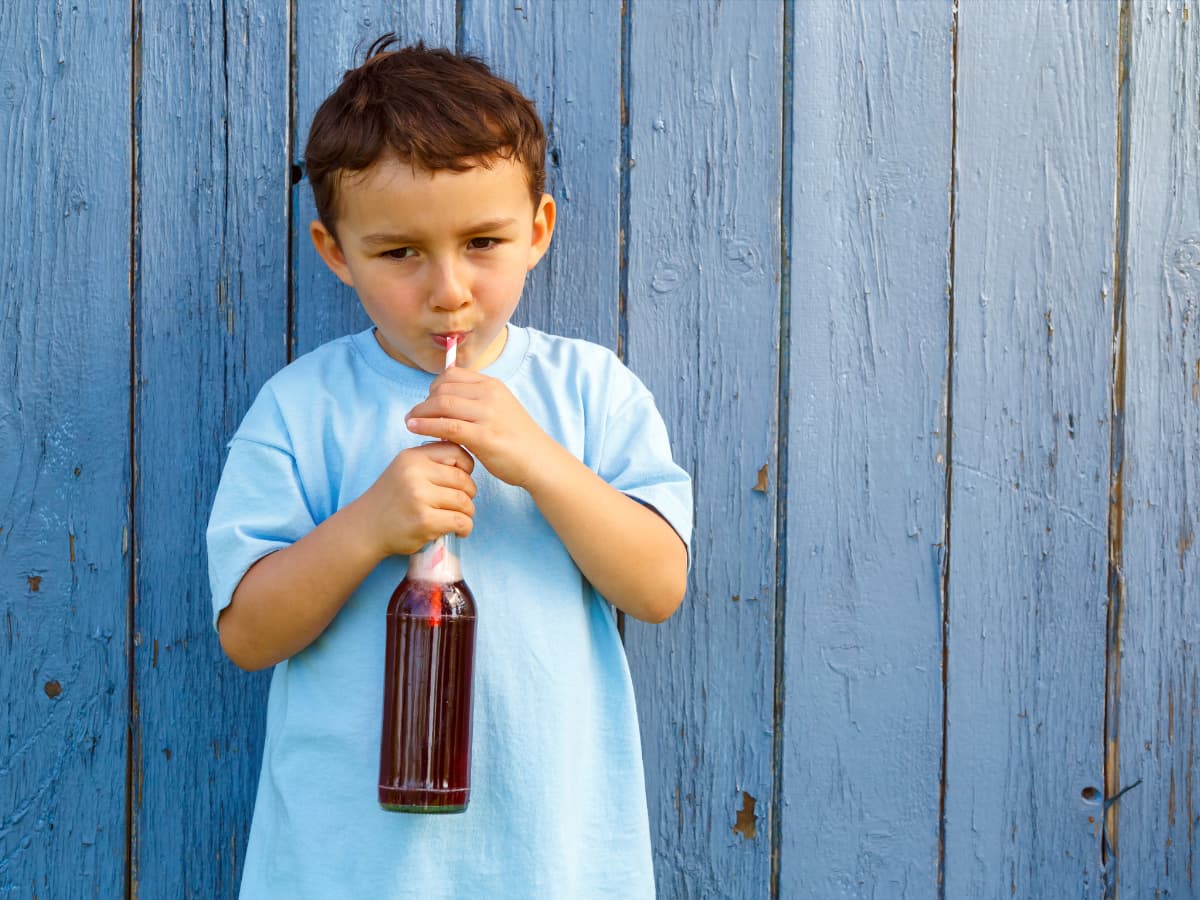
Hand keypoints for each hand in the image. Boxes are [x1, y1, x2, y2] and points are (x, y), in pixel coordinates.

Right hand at [358, 441, 476, 557]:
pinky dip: (465, 527)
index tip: (460, 481)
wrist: (365, 528)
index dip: (466, 466)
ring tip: (458, 518)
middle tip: (461, 504)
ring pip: (464, 502)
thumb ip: (431, 461)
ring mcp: (419, 497)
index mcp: (412, 457)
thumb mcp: (405, 469)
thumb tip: (467, 458)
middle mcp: (414, 473)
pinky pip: (460, 521)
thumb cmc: (392, 499)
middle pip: (463, 479)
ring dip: (467, 513)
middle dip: (469, 494)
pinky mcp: (424, 521)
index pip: (455, 451)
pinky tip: (459, 531)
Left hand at [405, 368, 556, 487]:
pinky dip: (426, 425)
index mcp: (492, 385)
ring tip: (410, 422)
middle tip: (415, 415)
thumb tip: (443, 401)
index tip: (428, 402)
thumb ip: (475, 402)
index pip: (452, 375)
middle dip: (424, 402)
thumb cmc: (516, 439)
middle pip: (443, 389)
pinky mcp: (484, 436)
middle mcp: (490, 395)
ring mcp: (488, 414)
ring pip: (441, 404)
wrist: (539, 461)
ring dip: (420, 413)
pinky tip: (415, 429)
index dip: (433, 387)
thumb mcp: (499, 409)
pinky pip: (447, 425)